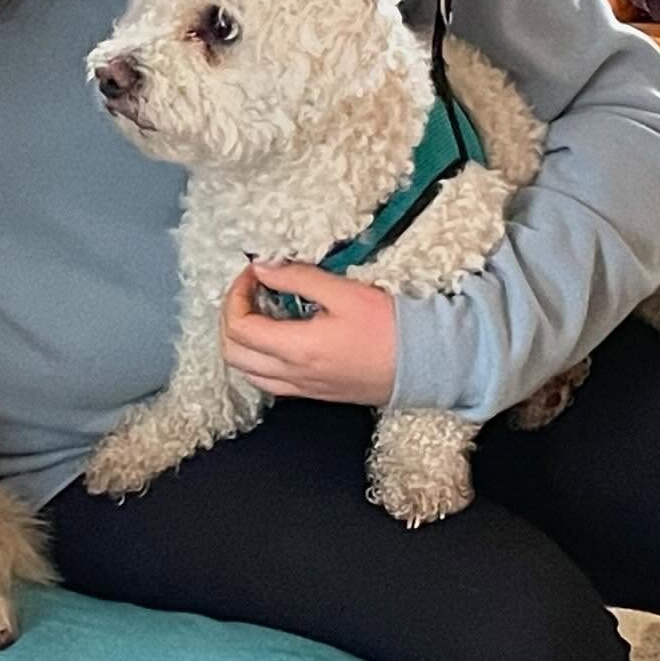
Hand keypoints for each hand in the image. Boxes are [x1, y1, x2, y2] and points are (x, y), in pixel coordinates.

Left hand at [219, 260, 395, 405]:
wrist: (428, 364)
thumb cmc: (390, 327)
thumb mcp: (344, 292)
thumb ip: (298, 278)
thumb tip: (261, 267)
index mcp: (297, 350)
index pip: (238, 327)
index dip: (235, 295)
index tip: (253, 273)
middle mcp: (294, 375)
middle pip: (233, 354)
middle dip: (231, 317)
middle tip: (250, 290)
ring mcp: (304, 389)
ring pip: (248, 372)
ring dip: (242, 340)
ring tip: (260, 310)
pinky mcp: (316, 393)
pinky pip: (269, 382)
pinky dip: (258, 358)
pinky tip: (277, 334)